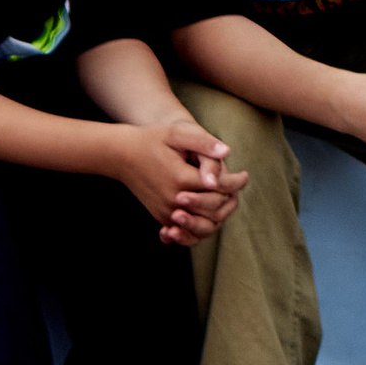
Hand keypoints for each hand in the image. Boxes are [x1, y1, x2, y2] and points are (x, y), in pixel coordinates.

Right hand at [108, 115, 247, 242]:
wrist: (120, 156)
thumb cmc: (151, 140)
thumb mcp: (177, 133)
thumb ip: (203, 143)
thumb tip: (227, 152)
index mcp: (182, 179)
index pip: (219, 187)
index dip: (236, 182)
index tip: (245, 175)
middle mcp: (174, 200)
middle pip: (214, 209)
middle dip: (228, 199)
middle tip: (237, 188)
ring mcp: (166, 212)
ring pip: (202, 226)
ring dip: (217, 216)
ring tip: (226, 202)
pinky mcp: (161, 217)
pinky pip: (186, 231)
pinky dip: (200, 226)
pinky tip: (208, 215)